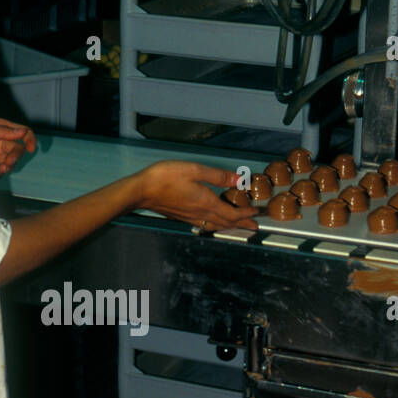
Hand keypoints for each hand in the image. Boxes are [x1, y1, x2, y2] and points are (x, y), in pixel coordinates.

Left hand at [0, 118, 36, 175]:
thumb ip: (4, 131)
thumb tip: (23, 132)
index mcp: (5, 130)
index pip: (24, 133)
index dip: (30, 140)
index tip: (31, 149)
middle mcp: (4, 142)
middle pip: (18, 150)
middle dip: (15, 157)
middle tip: (7, 163)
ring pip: (12, 163)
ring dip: (9, 167)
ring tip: (1, 169)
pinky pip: (2, 171)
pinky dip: (1, 173)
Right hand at [134, 160, 258, 231]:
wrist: (141, 191)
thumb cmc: (166, 177)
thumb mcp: (194, 170)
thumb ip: (218, 176)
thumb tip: (238, 180)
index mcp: (206, 203)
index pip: (232, 214)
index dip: (246, 215)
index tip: (256, 213)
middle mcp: (200, 214)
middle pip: (225, 223)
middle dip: (241, 224)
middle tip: (254, 226)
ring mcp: (190, 217)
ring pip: (215, 225)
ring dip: (229, 226)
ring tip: (237, 226)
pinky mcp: (182, 217)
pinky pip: (204, 224)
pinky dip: (215, 224)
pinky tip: (213, 222)